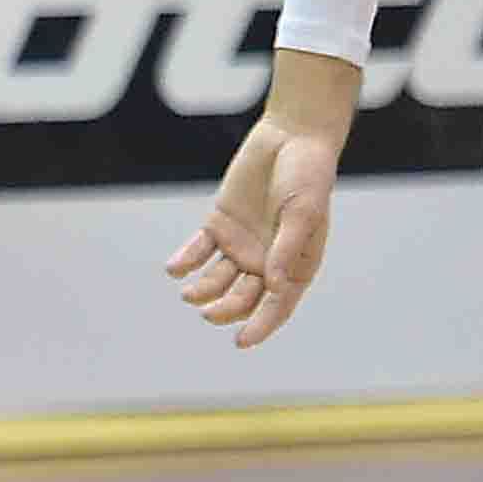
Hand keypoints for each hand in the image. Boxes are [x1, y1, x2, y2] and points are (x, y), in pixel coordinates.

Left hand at [167, 112, 343, 347]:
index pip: (278, 305)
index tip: (242, 342)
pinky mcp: (220, 223)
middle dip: (227, 309)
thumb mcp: (302, 213)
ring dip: (203, 290)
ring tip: (189, 295)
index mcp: (296, 264)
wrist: (290, 139)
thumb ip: (287, 249)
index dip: (261, 325)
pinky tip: (175, 269)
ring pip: (218, 278)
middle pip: (244, 297)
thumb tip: (273, 286)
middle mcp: (267, 260)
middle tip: (208, 313)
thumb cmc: (307, 177)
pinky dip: (186, 261)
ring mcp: (242, 243)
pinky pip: (199, 249)